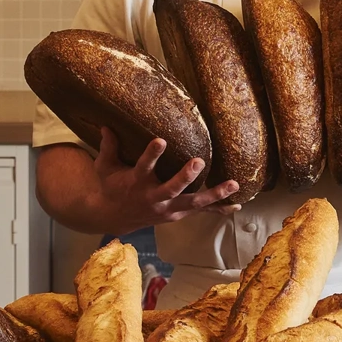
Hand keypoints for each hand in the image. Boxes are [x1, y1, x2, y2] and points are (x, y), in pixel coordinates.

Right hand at [91, 128, 240, 233]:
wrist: (114, 217)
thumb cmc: (111, 187)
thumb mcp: (105, 167)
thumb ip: (108, 147)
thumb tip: (107, 124)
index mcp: (136, 182)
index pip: (144, 166)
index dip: (152, 154)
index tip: (161, 139)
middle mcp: (154, 197)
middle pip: (172, 188)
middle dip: (186, 176)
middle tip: (199, 161)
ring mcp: (168, 208)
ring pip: (194, 202)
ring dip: (215, 194)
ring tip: (233, 185)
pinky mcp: (178, 214)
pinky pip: (201, 212)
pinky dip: (218, 209)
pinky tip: (236, 206)